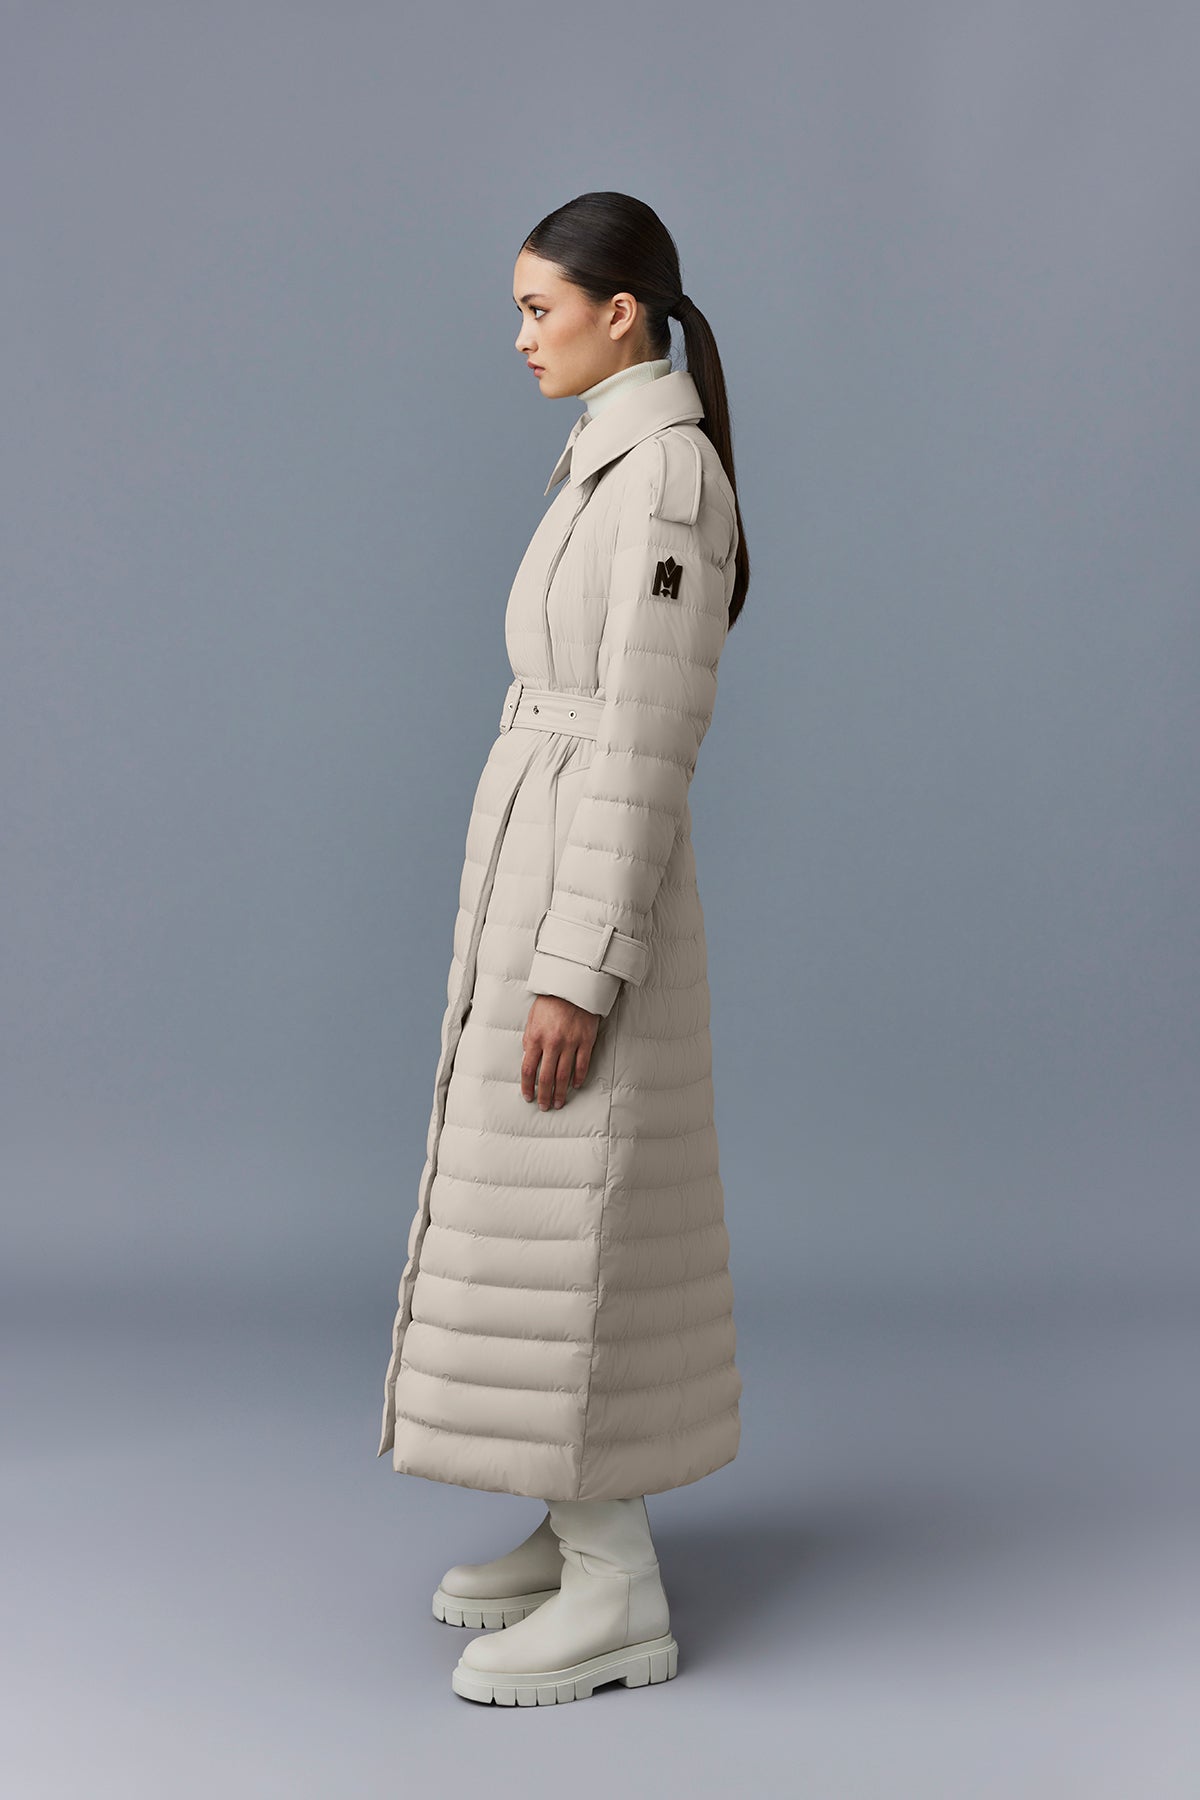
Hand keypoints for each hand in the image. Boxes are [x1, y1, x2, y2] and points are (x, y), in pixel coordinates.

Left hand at [522, 993, 599, 1109]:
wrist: (573, 986)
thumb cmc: (550, 1001)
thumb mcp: (532, 1019)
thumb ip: (529, 1039)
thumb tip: (528, 1057)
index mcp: (535, 1038)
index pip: (528, 1069)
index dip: (527, 1086)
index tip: (528, 1096)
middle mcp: (552, 1043)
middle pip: (546, 1077)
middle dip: (544, 1095)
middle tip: (544, 1106)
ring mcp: (570, 1043)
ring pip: (564, 1075)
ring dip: (561, 1092)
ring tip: (559, 1102)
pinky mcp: (586, 1041)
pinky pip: (582, 1064)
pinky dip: (578, 1077)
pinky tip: (575, 1085)